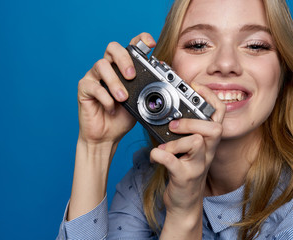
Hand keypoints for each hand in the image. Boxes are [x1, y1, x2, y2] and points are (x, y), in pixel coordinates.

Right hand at [77, 33, 155, 144]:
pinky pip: (93, 85)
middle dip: (124, 59)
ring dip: (114, 82)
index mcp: (123, 68)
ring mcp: (94, 77)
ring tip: (122, 98)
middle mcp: (108, 68)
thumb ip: (147, 88)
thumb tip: (161, 74)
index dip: (140, 39)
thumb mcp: (140, 102)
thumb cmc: (122, 119)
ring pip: (101, 65)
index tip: (150, 45)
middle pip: (112, 48)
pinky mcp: (84, 88)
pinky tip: (111, 108)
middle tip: (131, 76)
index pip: (130, 45)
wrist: (107, 137)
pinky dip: (105, 97)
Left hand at [150, 83, 225, 237]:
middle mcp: (208, 152)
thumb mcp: (187, 148)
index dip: (210, 96)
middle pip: (215, 128)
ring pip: (196, 143)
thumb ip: (183, 130)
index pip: (219, 113)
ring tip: (162, 147)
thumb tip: (166, 109)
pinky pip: (173, 162)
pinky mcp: (185, 177)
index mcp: (208, 141)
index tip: (194, 85)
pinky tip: (154, 155)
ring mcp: (198, 166)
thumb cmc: (183, 169)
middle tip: (174, 125)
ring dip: (175, 142)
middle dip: (193, 122)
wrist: (184, 202)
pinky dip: (160, 155)